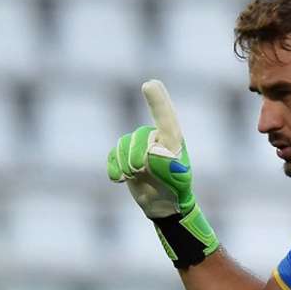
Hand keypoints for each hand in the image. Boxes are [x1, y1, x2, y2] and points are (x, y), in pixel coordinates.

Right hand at [107, 79, 193, 217]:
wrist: (164, 205)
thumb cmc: (176, 190)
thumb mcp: (178, 180)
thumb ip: (168, 165)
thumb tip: (152, 151)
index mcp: (173, 139)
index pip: (165, 117)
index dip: (157, 100)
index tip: (150, 84)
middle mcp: (155, 137)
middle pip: (138, 137)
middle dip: (136, 156)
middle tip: (142, 171)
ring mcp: (139, 145)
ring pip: (123, 145)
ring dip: (126, 164)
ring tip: (137, 176)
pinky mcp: (124, 155)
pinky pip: (112, 155)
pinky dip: (114, 169)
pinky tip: (120, 180)